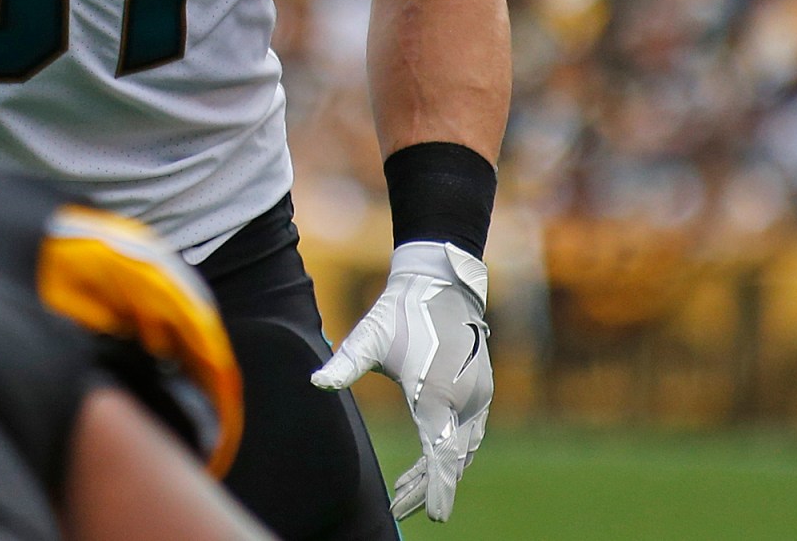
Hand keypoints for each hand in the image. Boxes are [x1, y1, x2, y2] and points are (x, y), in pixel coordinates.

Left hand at [310, 240, 491, 521]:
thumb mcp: (370, 336)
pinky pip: (468, 434)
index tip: (433, 516)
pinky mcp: (481, 390)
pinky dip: (450, 452)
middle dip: (428, 488)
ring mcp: (478, 395)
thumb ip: (345, 363)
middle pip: (451, 460)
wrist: (441, 282)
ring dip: (437, 471)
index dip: (436, 489)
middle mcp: (465, 399)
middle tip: (402, 510)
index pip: (440, 456)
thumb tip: (315, 382)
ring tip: (406, 491)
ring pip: (461, 449)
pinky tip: (429, 462)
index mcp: (437, 393)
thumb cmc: (401, 311)